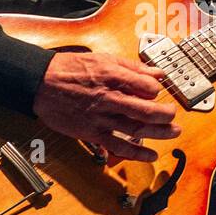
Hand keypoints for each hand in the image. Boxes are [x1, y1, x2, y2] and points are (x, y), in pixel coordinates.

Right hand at [31, 51, 180, 162]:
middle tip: (175, 117)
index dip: (157, 91)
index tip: (157, 93)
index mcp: (114, 77)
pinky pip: (118, 146)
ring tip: (173, 133)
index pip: (148, 87)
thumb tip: (157, 73)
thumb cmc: (70, 69)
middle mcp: (110, 98)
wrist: (41, 83)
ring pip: (137, 129)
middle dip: (166, 115)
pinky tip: (151, 155)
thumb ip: (133, 67)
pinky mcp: (92, 133)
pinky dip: (136, 153)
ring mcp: (101, 118)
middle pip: (147, 111)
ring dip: (159, 133)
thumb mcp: (103, 59)